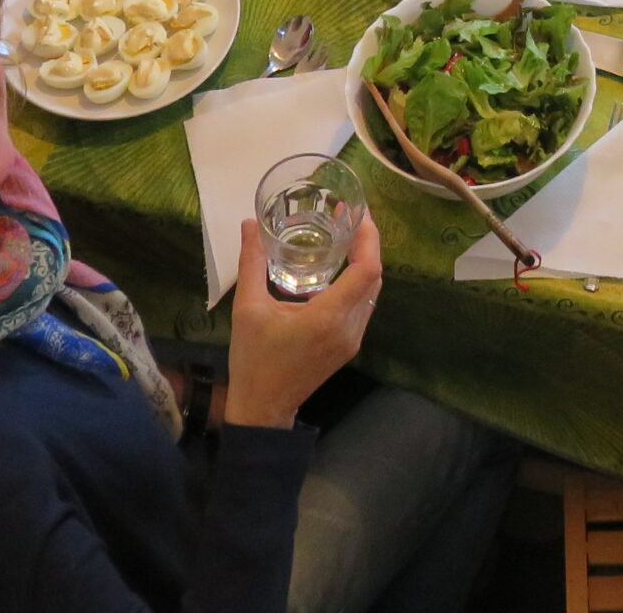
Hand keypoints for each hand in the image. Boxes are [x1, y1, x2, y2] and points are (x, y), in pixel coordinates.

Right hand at [222, 216, 382, 428]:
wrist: (262, 408)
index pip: (367, 269)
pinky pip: (363, 306)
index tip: (356, 213)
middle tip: (348, 217)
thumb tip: (250, 224)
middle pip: (374, 277)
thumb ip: (252, 262)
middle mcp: (349, 327)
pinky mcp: (349, 346)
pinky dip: (357, 283)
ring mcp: (352, 339)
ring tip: (344, 237)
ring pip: (372, 292)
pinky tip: (337, 269)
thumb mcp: (247, 308)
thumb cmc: (254, 359)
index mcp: (329, 317)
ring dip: (364, 263)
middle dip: (367, 244)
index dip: (368, 237)